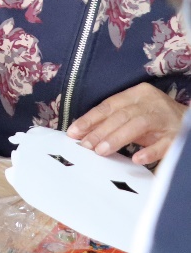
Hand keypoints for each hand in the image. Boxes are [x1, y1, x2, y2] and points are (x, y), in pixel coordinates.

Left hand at [66, 82, 187, 163]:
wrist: (189, 122)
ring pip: (138, 125)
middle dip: (100, 131)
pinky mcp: (178, 136)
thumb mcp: (134, 114)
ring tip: (101, 151)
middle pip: (121, 115)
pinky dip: (149, 151)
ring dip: (117, 138)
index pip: (109, 106)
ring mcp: (165, 119)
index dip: (90, 119)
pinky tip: (136, 159)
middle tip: (85, 145)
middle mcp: (151, 103)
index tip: (73, 132)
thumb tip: (83, 134)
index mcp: (137, 94)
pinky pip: (163, 144)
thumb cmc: (155, 118)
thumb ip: (112, 121)